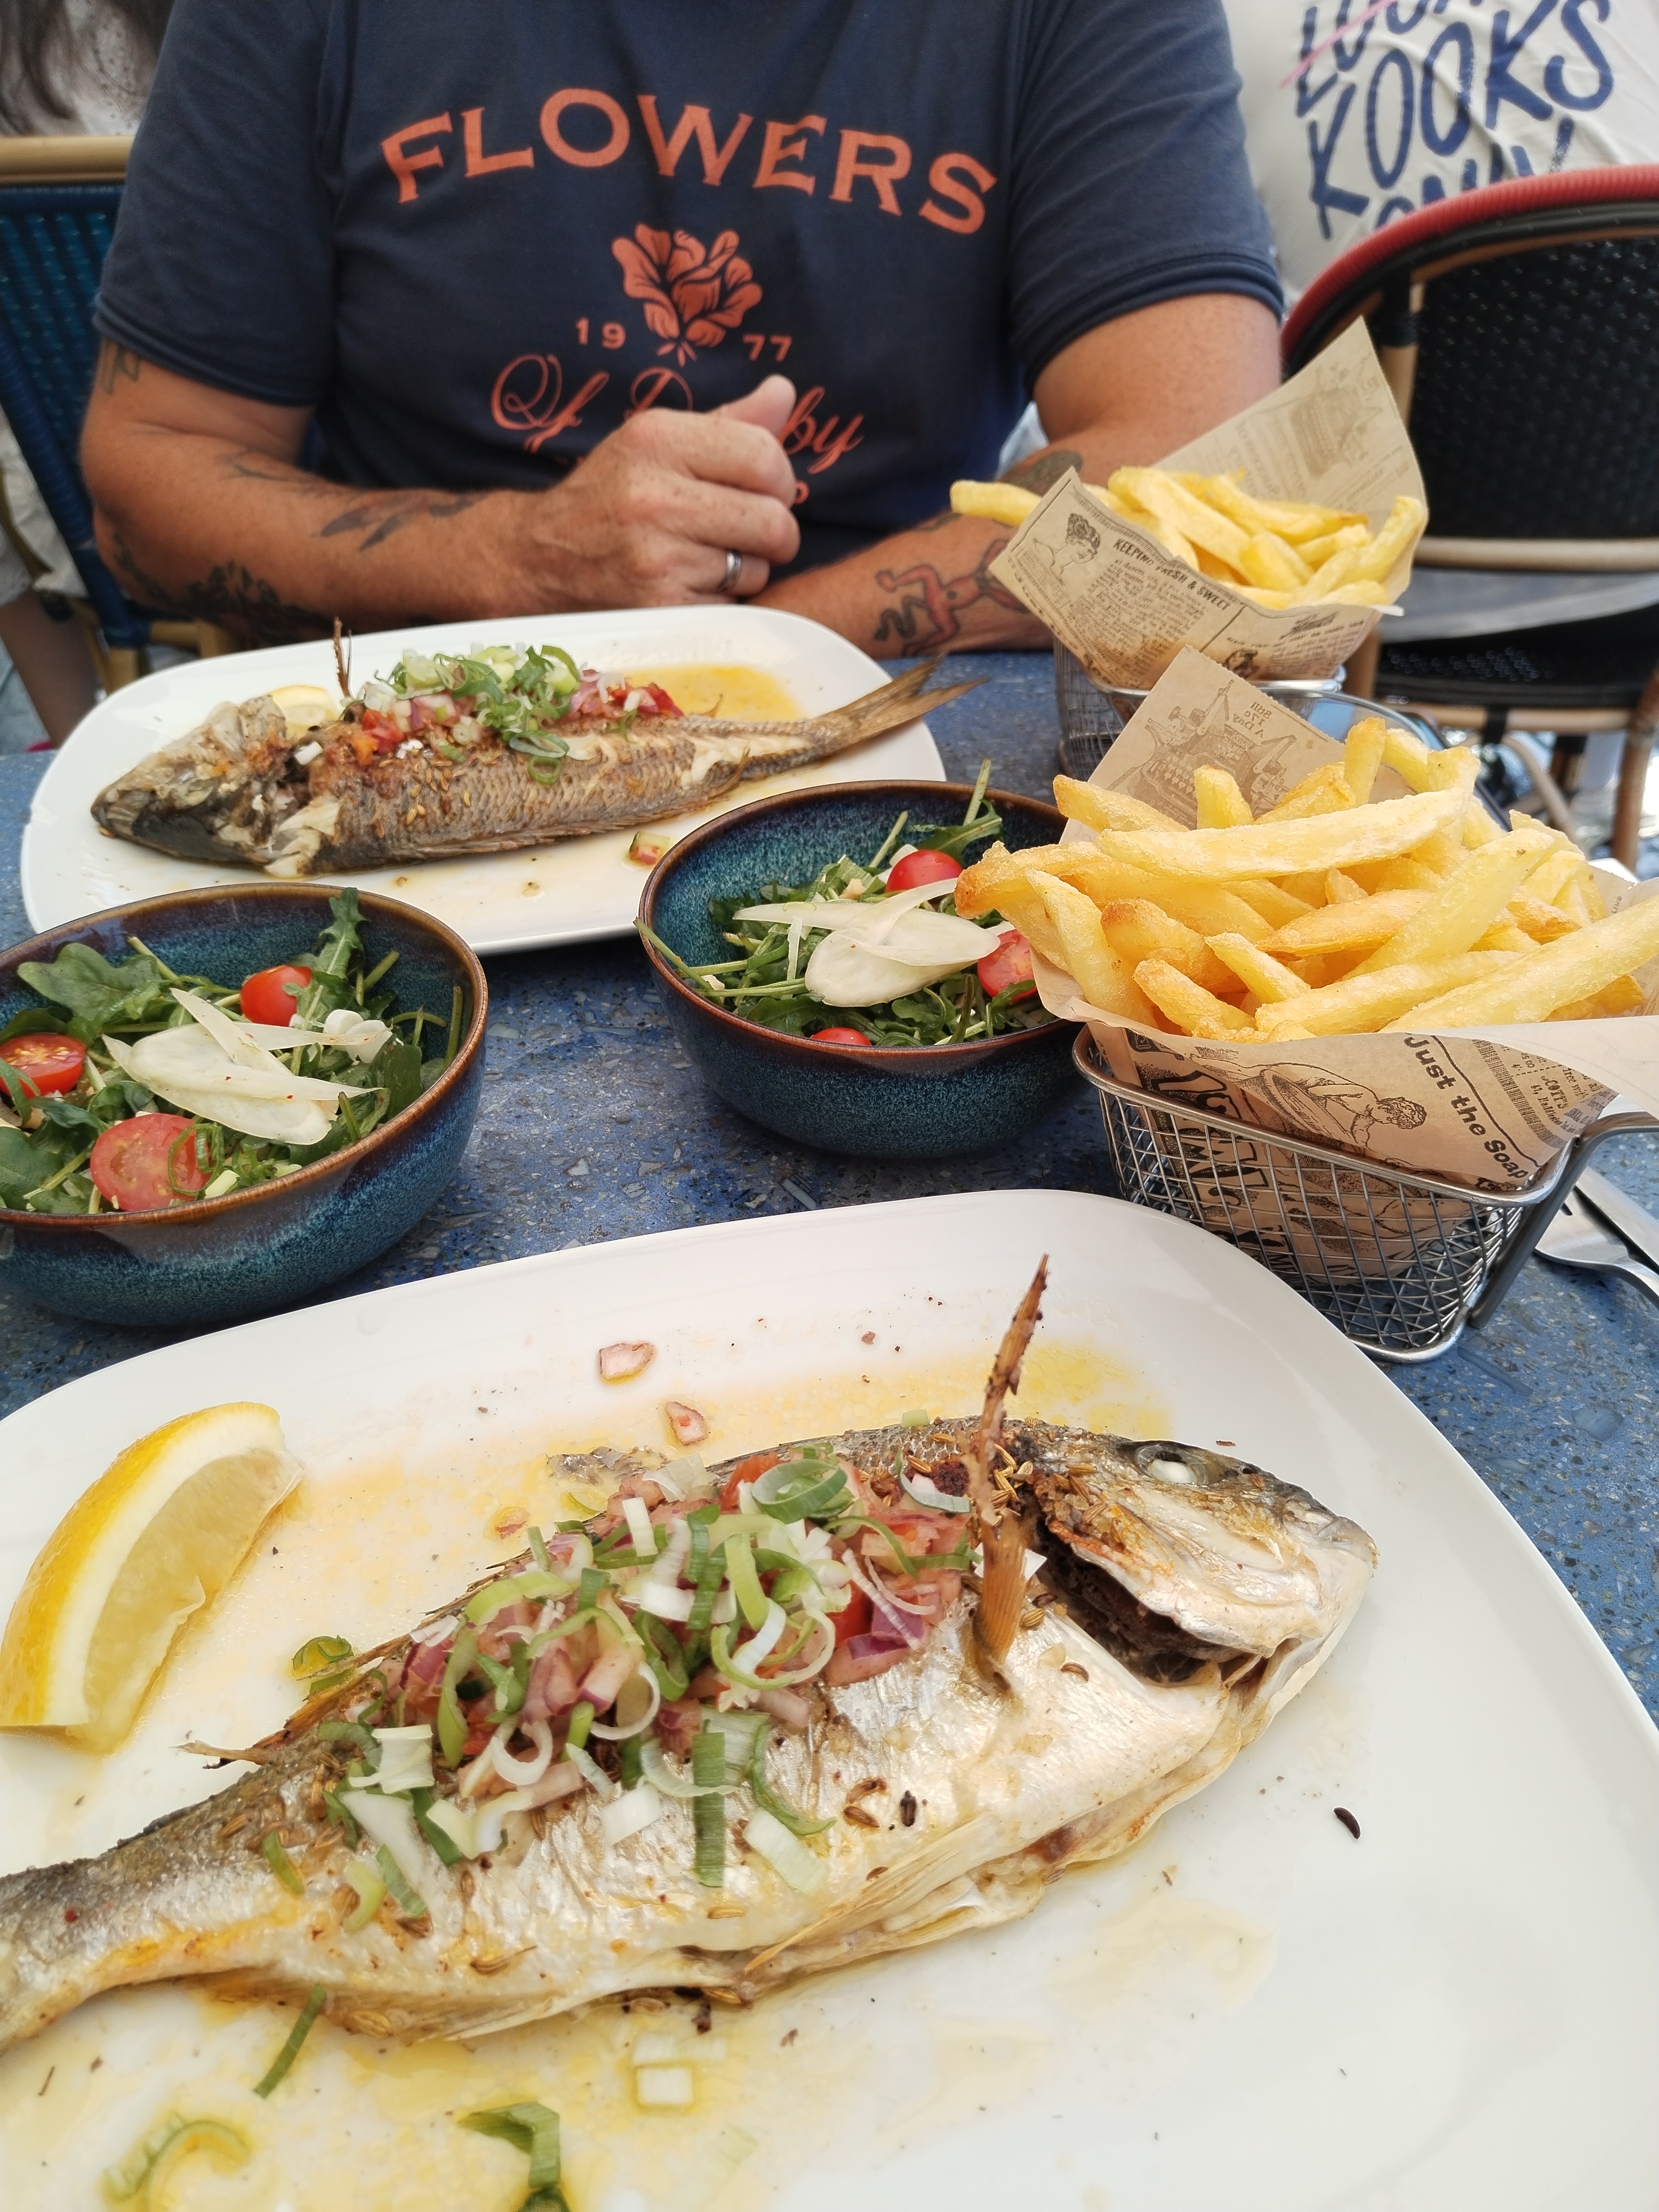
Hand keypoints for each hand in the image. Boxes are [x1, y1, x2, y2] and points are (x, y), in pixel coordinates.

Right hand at [512, 376, 799, 607]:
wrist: (539, 559)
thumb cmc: (611, 495)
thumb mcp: (656, 443)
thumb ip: (727, 423)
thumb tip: (785, 392)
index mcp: (657, 440)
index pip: (764, 456)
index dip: (780, 480)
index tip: (763, 492)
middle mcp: (654, 497)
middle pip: (773, 520)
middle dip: (773, 532)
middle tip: (746, 534)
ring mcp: (656, 558)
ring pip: (756, 568)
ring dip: (745, 570)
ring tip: (704, 559)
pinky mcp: (660, 608)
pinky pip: (730, 605)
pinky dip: (720, 601)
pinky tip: (687, 586)